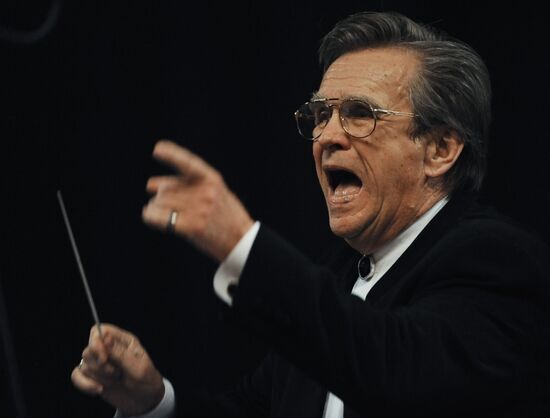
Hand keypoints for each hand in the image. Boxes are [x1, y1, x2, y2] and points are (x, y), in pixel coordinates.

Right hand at [71, 324, 164, 415]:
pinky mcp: (93, 377)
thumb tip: (105, 338)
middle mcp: (109, 349)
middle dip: (100, 366)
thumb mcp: (138, 368)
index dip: (97, 343)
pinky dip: (85, 384)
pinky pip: (76, 376)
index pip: (100, 331)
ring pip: (85, 364)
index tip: (104, 359)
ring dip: (99, 377)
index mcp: (123, 341)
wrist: (145, 400)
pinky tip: (99, 389)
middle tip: (117, 374)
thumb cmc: (146, 381)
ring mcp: (100, 363)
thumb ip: (121, 354)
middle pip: (89, 349)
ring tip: (115, 381)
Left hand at [142, 140, 254, 261]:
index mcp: (212, 179)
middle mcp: (206, 192)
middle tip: (161, 204)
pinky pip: (161, 218)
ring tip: (158, 213)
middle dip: (160, 196)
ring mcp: (200, 209)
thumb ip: (186, 185)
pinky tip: (148, 216)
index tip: (158, 149)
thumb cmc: (224, 215)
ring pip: (161, 203)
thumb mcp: (214, 192)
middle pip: (167, 189)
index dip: (173, 154)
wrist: (241, 239)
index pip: (189, 162)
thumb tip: (150, 184)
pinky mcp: (193, 227)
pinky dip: (150, 216)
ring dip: (154, 207)